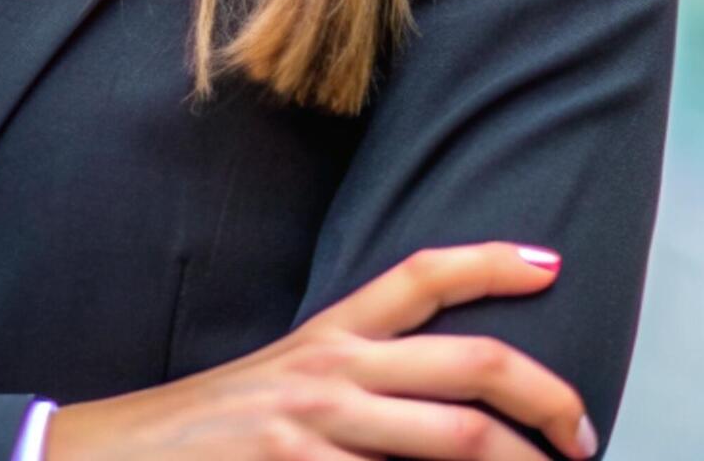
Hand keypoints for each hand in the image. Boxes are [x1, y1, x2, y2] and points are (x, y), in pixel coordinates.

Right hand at [45, 241, 599, 459]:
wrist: (119, 456)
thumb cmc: (216, 430)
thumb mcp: (287, 380)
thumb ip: (360, 379)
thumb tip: (449, 405)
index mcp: (330, 335)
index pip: (421, 277)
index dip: (491, 262)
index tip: (554, 265)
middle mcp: (332, 370)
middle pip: (471, 363)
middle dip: (547, 398)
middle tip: (584, 433)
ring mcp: (318, 425)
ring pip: (454, 437)